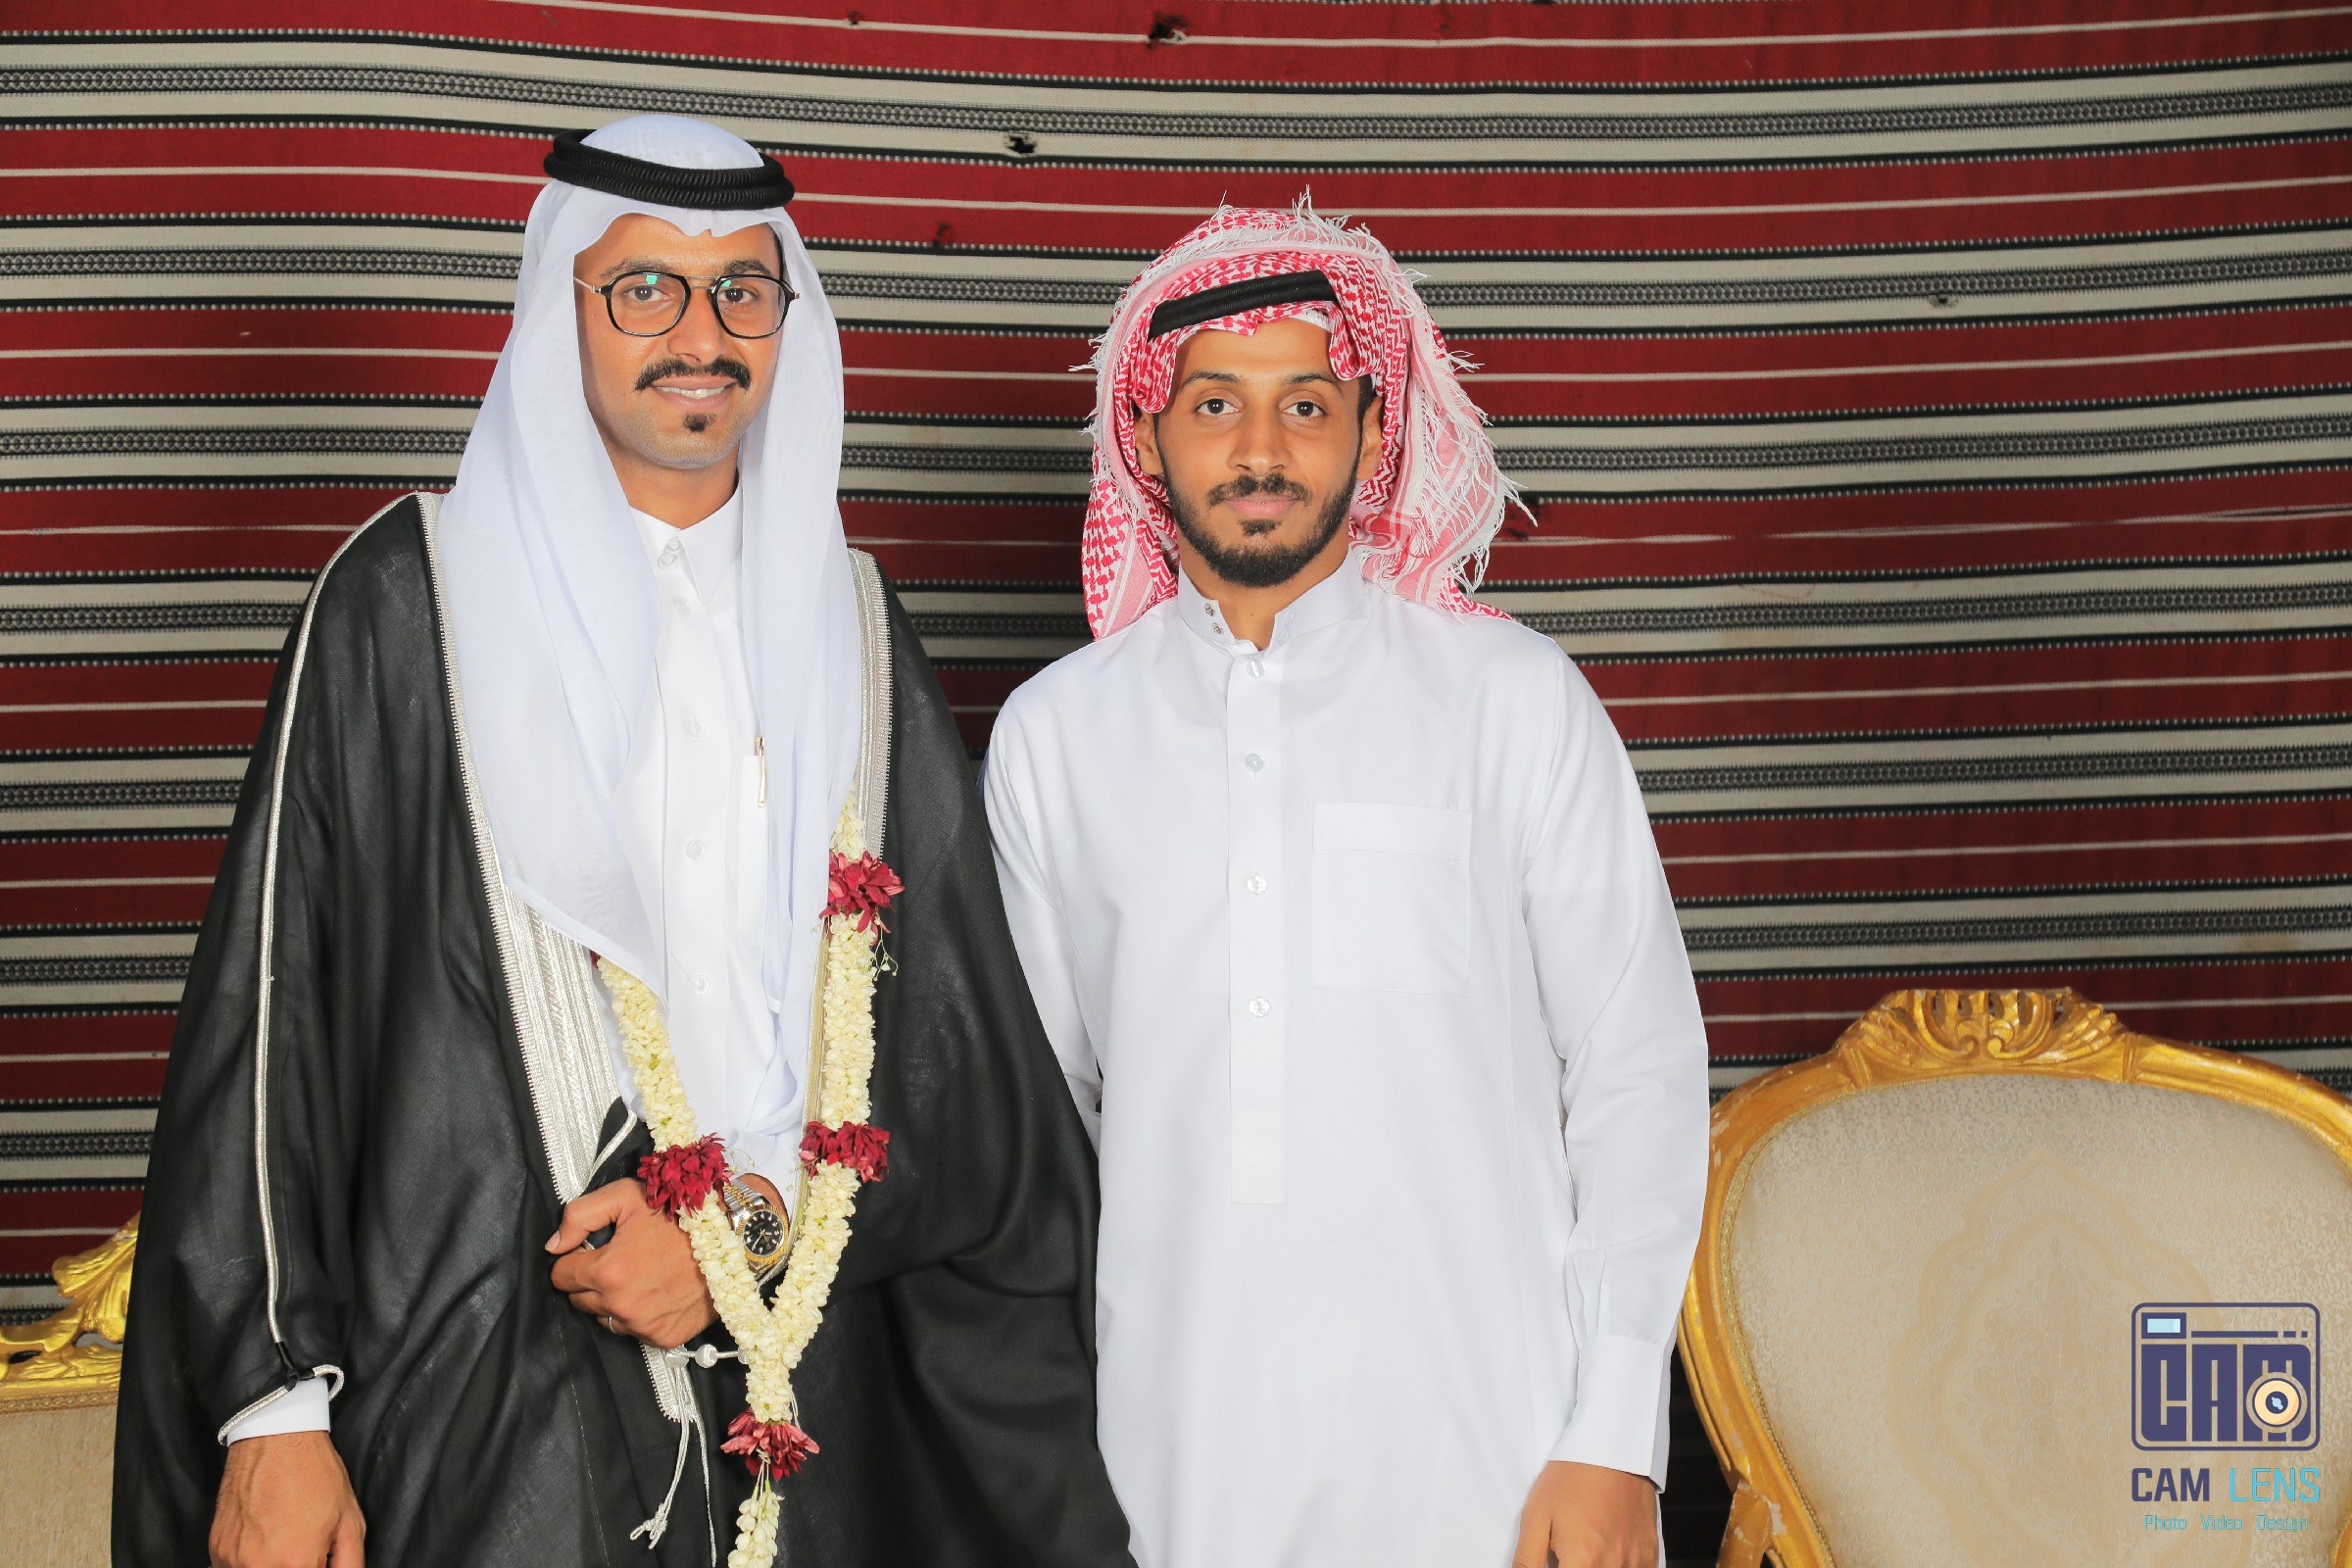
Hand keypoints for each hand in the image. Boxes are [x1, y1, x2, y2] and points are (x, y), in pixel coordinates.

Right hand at [210, 1429, 364, 1567]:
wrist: (276, 1440)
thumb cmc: (314, 1475)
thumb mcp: (350, 1522)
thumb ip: (349, 1565)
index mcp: (295, 1563)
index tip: (319, 1560)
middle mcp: (258, 1566)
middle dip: (297, 1567)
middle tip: (306, 1549)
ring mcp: (232, 1560)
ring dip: (273, 1565)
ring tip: (286, 1540)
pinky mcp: (216, 1550)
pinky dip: (252, 1562)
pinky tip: (266, 1538)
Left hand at [545, 1176, 718, 1347]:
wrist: (733, 1239)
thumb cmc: (680, 1214)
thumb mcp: (627, 1196)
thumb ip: (579, 1216)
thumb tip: (554, 1246)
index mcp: (607, 1271)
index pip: (561, 1277)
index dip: (574, 1259)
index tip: (595, 1249)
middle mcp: (622, 1306)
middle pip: (579, 1300)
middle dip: (592, 1280)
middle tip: (621, 1258)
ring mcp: (643, 1326)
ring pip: (604, 1318)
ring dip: (612, 1300)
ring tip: (640, 1275)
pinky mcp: (664, 1338)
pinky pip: (633, 1331)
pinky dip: (639, 1314)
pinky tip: (657, 1291)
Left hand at [1513, 1460, 1657, 1567]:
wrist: (1612, 1450)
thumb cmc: (1573, 1477)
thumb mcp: (1535, 1517)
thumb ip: (1527, 1561)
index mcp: (1582, 1561)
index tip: (1554, 1562)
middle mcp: (1612, 1566)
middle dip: (1572, 1567)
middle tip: (1565, 1551)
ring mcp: (1635, 1563)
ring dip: (1595, 1566)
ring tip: (1585, 1545)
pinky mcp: (1649, 1557)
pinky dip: (1617, 1566)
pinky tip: (1606, 1549)